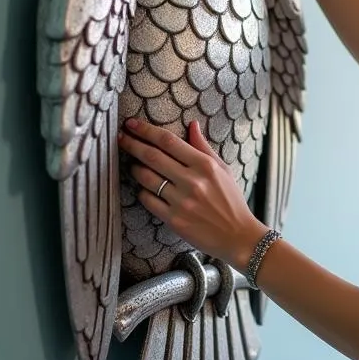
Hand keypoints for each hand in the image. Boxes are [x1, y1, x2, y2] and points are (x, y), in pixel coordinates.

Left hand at [118, 118, 265, 270]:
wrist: (238, 235)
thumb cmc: (231, 200)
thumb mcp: (223, 169)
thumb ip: (204, 147)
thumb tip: (192, 124)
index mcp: (205, 166)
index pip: (168, 141)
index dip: (146, 130)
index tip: (132, 124)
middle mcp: (192, 181)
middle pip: (152, 156)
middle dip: (132, 144)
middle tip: (120, 137)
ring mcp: (181, 201)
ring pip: (146, 178)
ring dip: (135, 168)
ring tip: (134, 165)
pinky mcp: (174, 220)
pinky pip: (147, 200)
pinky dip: (142, 192)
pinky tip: (146, 188)